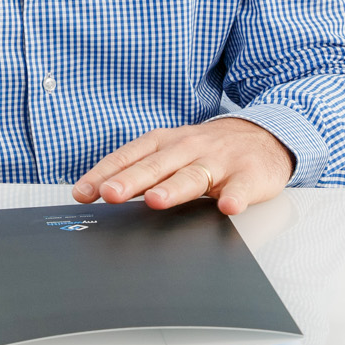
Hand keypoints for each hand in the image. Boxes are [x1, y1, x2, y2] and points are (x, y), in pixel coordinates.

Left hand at [71, 118, 293, 215]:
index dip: (104, 174)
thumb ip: (137, 171)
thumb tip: (97, 192)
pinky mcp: (248, 176)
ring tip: (155, 201)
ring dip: (174, 188)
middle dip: (131, 180)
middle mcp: (188, 149)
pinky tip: (227, 208)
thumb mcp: (169, 153)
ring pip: (193, 176)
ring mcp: (219, 161)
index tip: (82, 193)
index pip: (129, 157)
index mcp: (164, 143)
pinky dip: (234, 198)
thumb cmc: (205, 150)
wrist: (262, 136)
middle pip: (156, 166)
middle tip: (110, 194)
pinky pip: (241, 189)